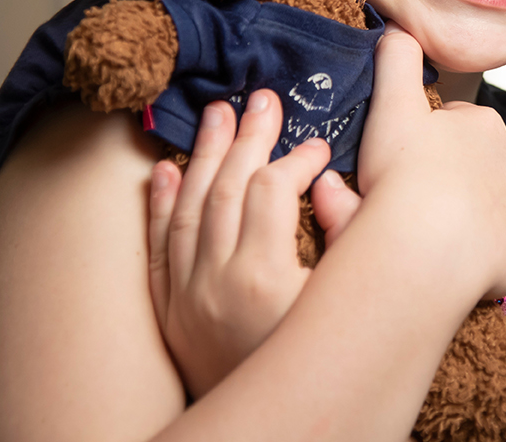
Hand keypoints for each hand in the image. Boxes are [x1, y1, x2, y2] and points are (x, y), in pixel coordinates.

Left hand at [146, 93, 360, 397]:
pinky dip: (159, 206)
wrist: (270, 437)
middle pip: (226, 187)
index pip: (274, 188)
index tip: (320, 147)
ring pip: (187, 208)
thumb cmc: (324, 371)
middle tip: (261, 99)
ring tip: (216, 114)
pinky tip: (165, 171)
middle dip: (246, 136)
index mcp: (264, 277)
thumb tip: (332, 185)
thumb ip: (348, 240)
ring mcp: (185, 299)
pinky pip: (157, 248)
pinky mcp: (170, 316)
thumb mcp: (348, 306)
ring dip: (203, 155)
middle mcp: (215, 282)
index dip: (298, 158)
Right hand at [355, 26, 505, 299]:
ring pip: (490, 209)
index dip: (420, 147)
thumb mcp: (390, 105)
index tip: (398, 169)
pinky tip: (457, 262)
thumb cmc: (403, 173)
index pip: (452, 128)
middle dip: (446, 183)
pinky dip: (486, 255)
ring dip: (464, 218)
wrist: (427, 248)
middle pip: (473, 169)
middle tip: (408, 207)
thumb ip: (395, 58)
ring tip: (429, 237)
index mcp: (483, 124)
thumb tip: (398, 24)